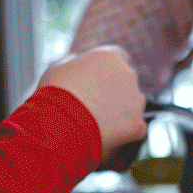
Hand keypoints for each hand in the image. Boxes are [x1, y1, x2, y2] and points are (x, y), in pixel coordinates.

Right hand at [39, 46, 147, 164]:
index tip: (101, 80)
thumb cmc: (54, 93)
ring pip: (134, 105)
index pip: (120, 57)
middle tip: (98, 104)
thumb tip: (80, 62)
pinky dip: (125, 132)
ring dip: (122, 111)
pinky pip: (136, 127)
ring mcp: (136, 100)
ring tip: (99, 121)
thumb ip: (77, 62)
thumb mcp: (59, 67)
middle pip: (128, 81)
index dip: (110, 70)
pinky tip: (108, 134)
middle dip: (117, 90)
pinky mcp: (138, 123)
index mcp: (109, 57)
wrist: (60, 123)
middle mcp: (128, 75)